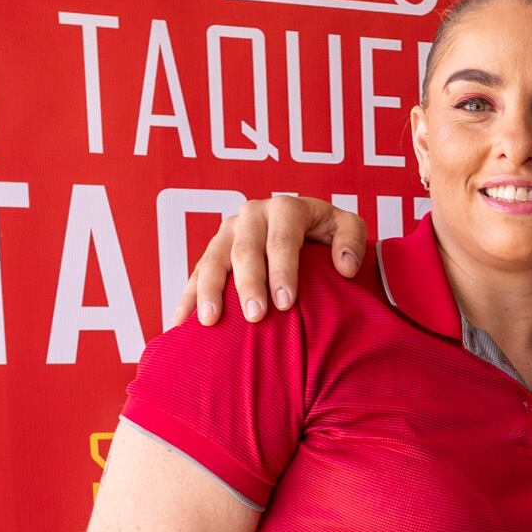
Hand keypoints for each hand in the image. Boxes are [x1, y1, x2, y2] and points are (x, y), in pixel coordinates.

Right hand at [175, 196, 365, 326]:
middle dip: (249, 283)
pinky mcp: (213, 251)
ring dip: (209, 290)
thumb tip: (345, 267)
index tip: (286, 303)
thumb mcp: (346, 226)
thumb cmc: (326, 233)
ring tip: (210, 321)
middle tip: (255, 316)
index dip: (283, 269)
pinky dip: (187, 298)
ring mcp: (227, 232)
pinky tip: (180, 324)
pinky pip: (196, 273)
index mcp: (286, 208)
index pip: (282, 238)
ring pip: (213, 259)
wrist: (303, 229)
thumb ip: (352, 240)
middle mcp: (252, 215)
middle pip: (245, 249)